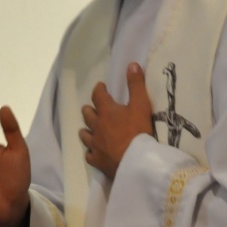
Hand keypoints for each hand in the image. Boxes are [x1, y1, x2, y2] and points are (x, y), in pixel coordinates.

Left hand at [79, 63, 153, 179]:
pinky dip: (90, 151)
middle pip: (87, 114)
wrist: (136, 162)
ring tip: (90, 129)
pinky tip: (93, 151)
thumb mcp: (141, 105)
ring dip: (87, 129)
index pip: (97, 95)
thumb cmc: (139, 132)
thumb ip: (136, 84)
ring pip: (84, 134)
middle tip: (95, 108)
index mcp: (106, 111)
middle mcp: (96, 126)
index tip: (101, 87)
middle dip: (90, 109)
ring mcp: (94, 144)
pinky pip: (88, 154)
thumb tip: (132, 64)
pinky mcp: (96, 160)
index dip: (98, 89)